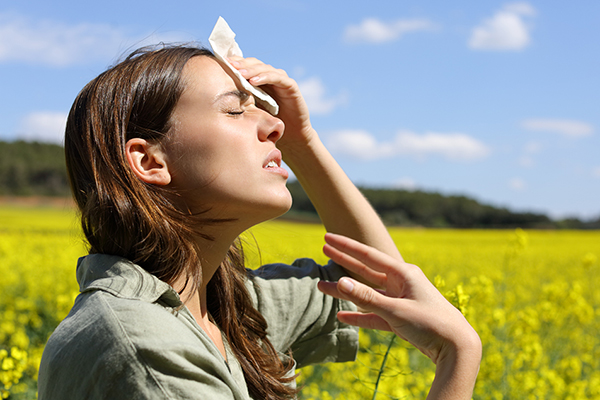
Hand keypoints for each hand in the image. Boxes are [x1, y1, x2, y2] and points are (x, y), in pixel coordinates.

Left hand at [227, 56, 315, 148]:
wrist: (291, 135)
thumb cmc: (269, 123)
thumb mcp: (250, 110)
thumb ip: (239, 100)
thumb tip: (215, 96)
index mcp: (259, 80)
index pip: (246, 66)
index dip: (234, 63)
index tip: (220, 63)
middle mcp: (270, 77)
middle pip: (254, 64)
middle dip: (240, 63)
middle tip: (228, 64)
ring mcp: (281, 80)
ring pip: (264, 68)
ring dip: (251, 69)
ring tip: (239, 72)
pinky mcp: (291, 86)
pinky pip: (277, 78)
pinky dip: (265, 77)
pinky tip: (254, 81)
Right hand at [317, 233, 480, 398]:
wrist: (456, 347)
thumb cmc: (430, 323)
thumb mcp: (396, 310)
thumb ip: (367, 297)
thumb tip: (340, 282)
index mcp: (403, 273)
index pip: (369, 256)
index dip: (346, 247)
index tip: (327, 237)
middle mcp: (401, 283)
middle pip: (366, 270)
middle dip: (344, 261)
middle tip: (323, 248)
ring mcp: (400, 300)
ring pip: (367, 293)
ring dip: (346, 292)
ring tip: (323, 286)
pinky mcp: (400, 318)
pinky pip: (374, 314)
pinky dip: (359, 315)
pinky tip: (342, 316)